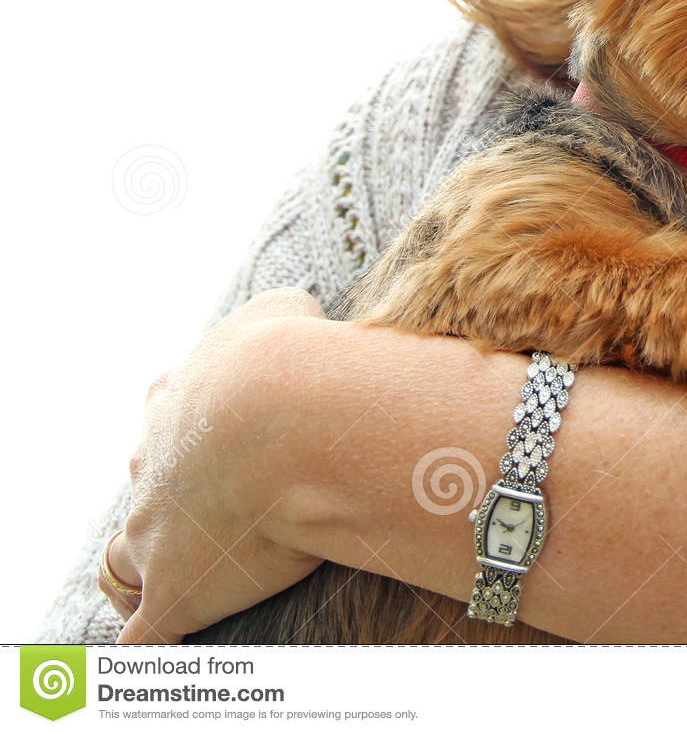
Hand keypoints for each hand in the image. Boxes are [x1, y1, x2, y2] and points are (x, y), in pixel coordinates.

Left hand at [108, 288, 328, 642]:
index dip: (193, 428)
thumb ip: (282, 313)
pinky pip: (146, 632)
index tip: (228, 435)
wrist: (289, 418)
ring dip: (148, 567)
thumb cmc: (291, 361)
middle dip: (172, 497)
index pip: (167, 415)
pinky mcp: (173, 593)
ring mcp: (154, 533)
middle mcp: (150, 467)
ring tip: (180, 578)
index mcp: (175, 402)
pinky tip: (176, 638)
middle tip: (222, 504)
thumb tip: (299, 310)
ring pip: (125, 559)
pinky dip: (155, 637)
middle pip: (144, 485)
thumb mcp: (284, 311)